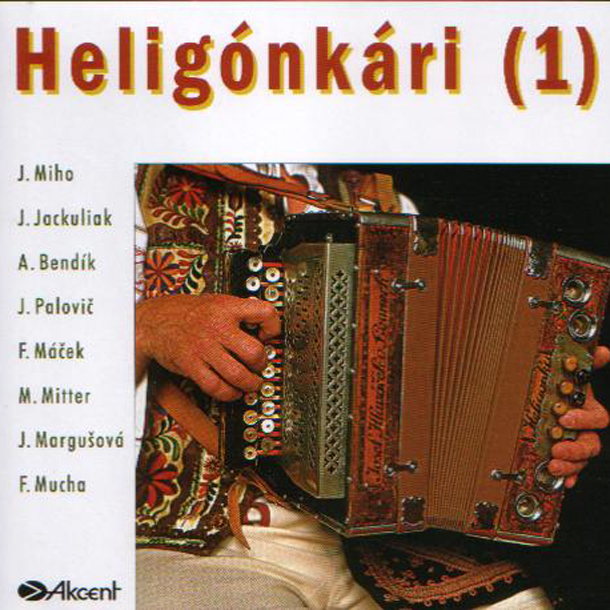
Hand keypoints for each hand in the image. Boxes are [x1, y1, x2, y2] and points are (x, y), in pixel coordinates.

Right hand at [136, 294, 280, 400]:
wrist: (154, 321)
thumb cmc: (187, 312)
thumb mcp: (216, 302)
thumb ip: (239, 311)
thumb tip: (265, 325)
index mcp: (227, 307)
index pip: (264, 313)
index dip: (274, 327)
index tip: (269, 335)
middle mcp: (217, 327)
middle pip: (254, 352)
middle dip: (262, 363)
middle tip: (259, 365)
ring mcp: (204, 348)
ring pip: (238, 374)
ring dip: (250, 384)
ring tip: (250, 383)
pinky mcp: (191, 365)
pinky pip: (217, 387)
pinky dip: (229, 393)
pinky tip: (232, 390)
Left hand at [548, 346, 609, 487]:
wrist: (550, 401)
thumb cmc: (563, 389)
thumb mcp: (573, 374)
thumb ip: (588, 362)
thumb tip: (602, 350)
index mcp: (590, 412)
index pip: (598, 420)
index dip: (585, 420)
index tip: (565, 418)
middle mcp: (585, 430)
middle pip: (591, 445)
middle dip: (576, 449)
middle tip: (557, 448)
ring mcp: (575, 445)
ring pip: (581, 460)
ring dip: (569, 465)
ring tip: (552, 464)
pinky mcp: (564, 456)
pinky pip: (571, 471)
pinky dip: (567, 477)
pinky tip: (560, 481)